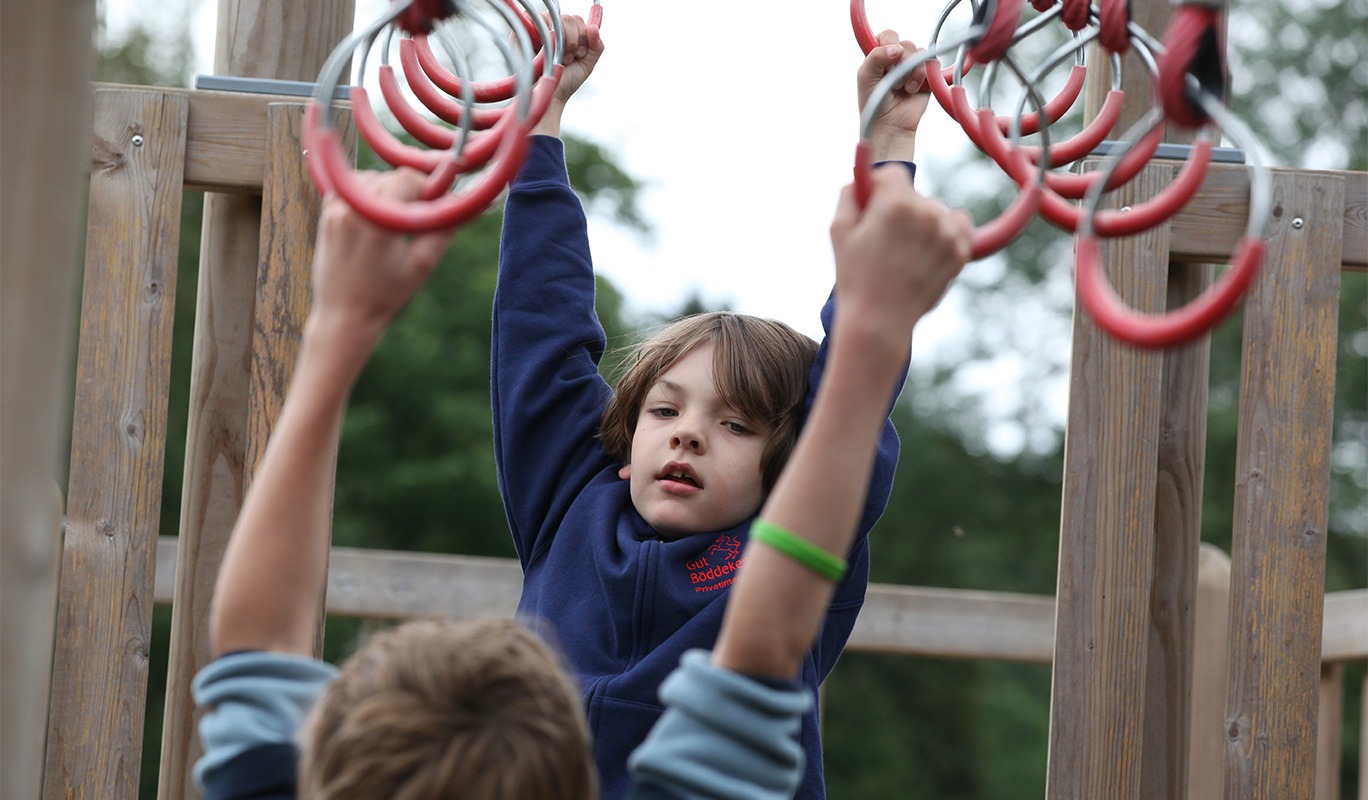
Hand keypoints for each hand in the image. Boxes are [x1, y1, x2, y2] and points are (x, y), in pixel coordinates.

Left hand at [310, 169, 455, 338]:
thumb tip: (460, 204)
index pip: (407, 178)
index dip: (427, 189)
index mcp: (378, 220)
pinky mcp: (326, 215)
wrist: (345, 315)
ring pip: (370, 179)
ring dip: (387, 192)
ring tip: (394, 222)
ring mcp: (335, 210)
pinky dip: (366, 196)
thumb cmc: (386, 294)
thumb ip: (443, 229)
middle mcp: (352, 209)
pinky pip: (350, 189)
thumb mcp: (422, 264)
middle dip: (408, 192)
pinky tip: (374, 218)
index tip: (433, 207)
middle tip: (416, 219)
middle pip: (390, 176)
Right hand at [533, 13, 604, 135]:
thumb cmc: (564, 83)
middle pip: (570, 17)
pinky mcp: (523, 30)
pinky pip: (541, 19)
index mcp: (565, 35)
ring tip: (561, 59)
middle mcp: (550, 30)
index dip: (584, 33)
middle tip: (571, 58)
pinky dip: (550, 36)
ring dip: (565, 40)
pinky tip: (549, 51)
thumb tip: (593, 27)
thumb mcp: (587, 64)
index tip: (583, 52)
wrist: (549, 96)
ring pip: (558, 18)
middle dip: (576, 40)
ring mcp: (537, 28)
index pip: (577, 20)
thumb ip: (596, 45)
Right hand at [829, 166, 971, 337]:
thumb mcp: (838, 231)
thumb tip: (862, 177)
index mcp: (895, 203)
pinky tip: (927, 253)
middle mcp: (927, 212)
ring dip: (924, 224)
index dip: (879, 189)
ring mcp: (947, 232)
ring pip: (936, 211)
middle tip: (885, 242)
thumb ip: (850, 193)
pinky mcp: (961, 251)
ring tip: (906, 254)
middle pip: (915, 196)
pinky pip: (959, 226)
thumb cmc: (854, 276)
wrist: (880, 320)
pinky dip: (946, 234)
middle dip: (900, 211)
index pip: (893, 174)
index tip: (873, 209)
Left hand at [857, 30, 931, 161]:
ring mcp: (912, 66)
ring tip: (902, 88)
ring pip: (918, 52)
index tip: (884, 63)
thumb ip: (875, 57)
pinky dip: (921, 76)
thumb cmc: (874, 103)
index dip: (888, 45)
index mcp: (879, 55)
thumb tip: (897, 48)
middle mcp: (896, 58)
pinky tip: (912, 89)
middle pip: (905, 43)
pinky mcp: (926, 75)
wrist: (890, 125)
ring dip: (909, 72)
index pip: (888, 35)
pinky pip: (931, 63)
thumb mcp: (865, 77)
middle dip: (899, 63)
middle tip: (892, 80)